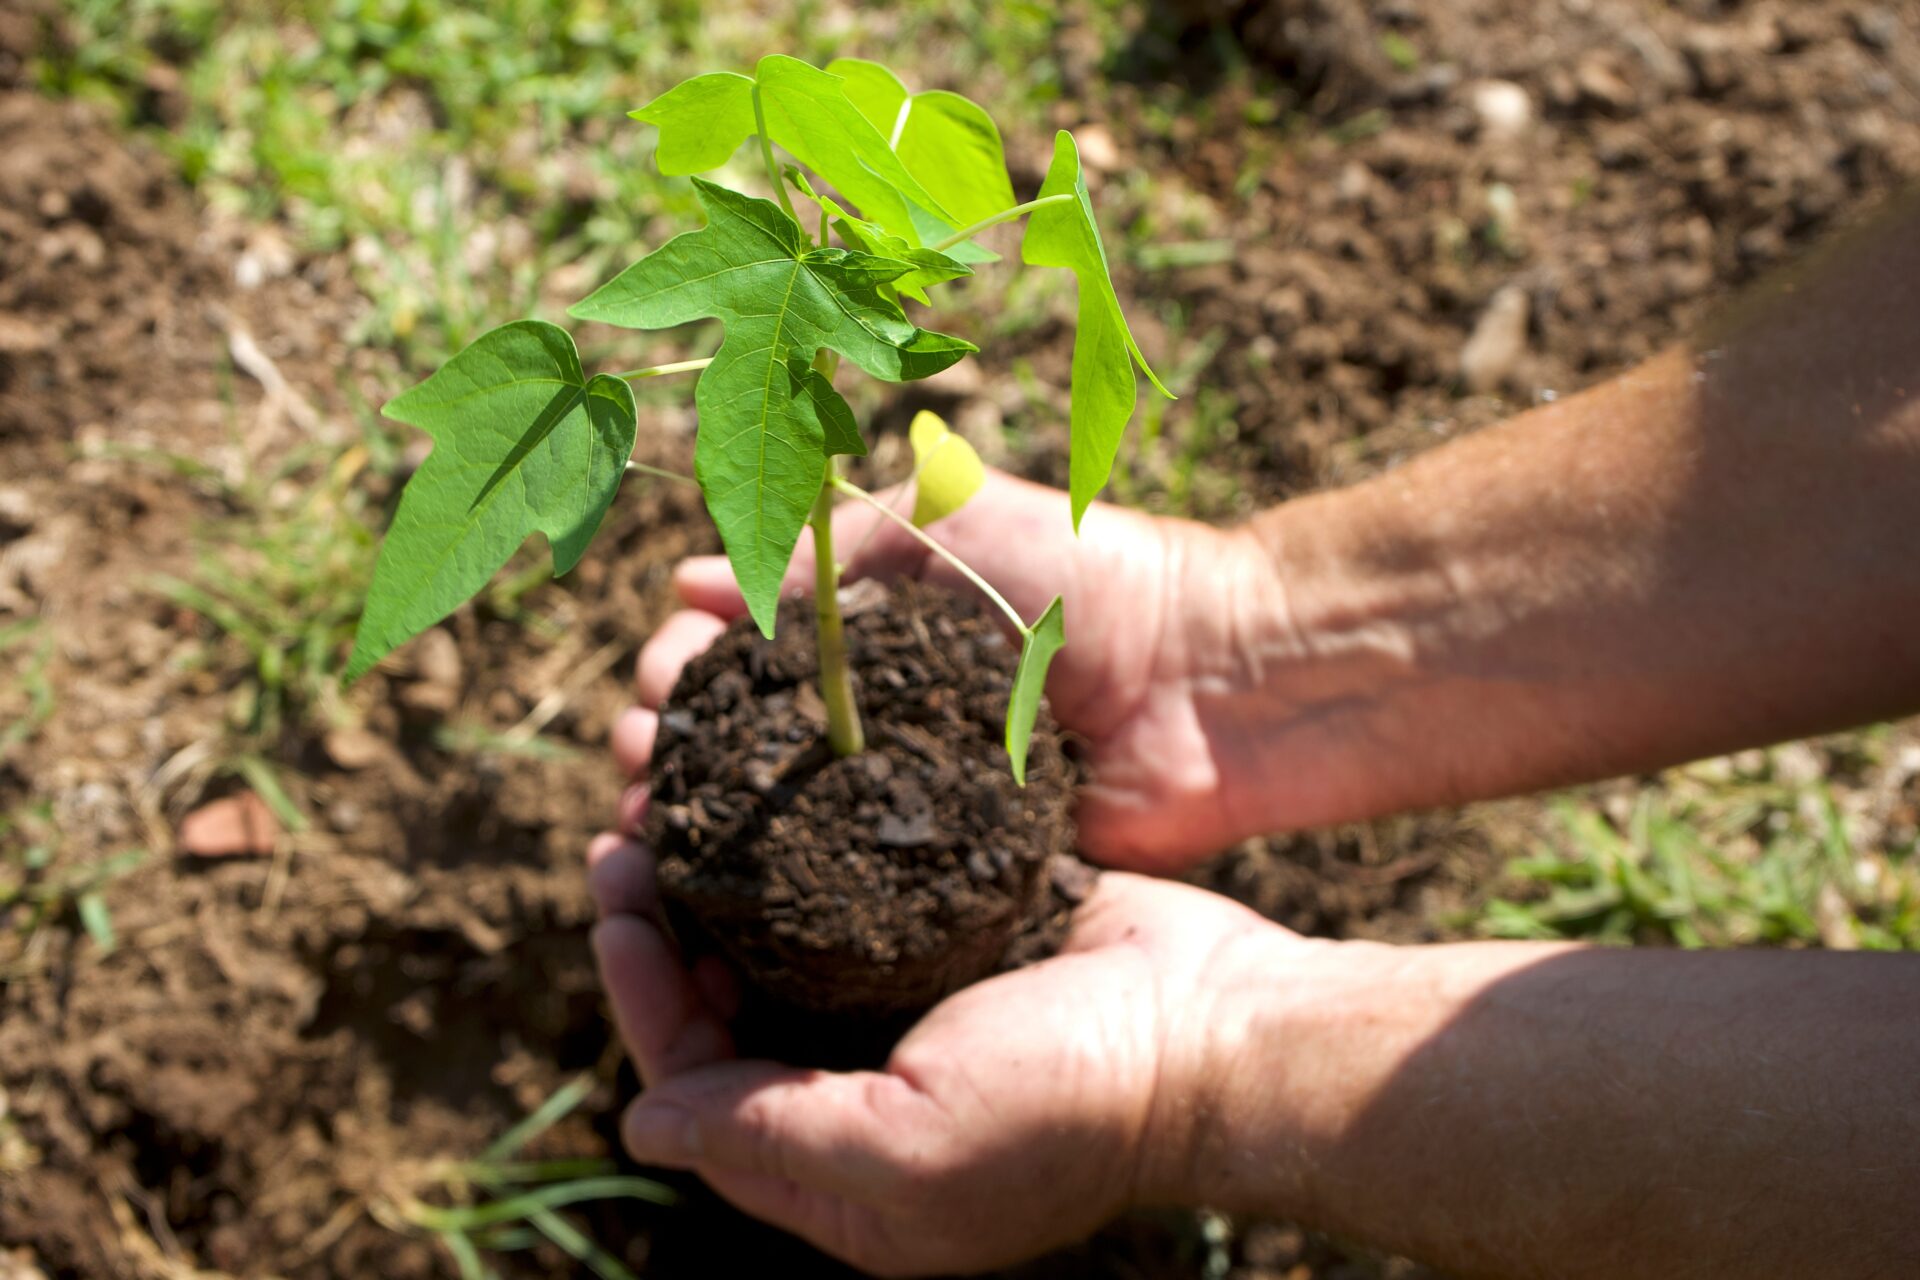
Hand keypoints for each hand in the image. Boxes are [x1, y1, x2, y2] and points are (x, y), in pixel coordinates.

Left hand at [588, 830, 1293, 1275]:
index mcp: (846, 1173)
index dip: (645, 1003)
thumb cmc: (1073, 1100)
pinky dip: (801, 863)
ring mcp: (911, 1016)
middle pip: (727, 1018)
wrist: (1219, 1025)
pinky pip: (850, 908)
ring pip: (778, 954)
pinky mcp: (956, 944)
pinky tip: (772, 801)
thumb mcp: (910, 1146)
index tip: (615, 909)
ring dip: (722, 890)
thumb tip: (640, 1130)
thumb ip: (770, 1137)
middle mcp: (866, 1097)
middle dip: (667, 933)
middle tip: (625, 838)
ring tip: (676, 807)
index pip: (700, 1092)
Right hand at [611, 467, 1295, 871]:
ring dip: (711, 820)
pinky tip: (725, 898)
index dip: (688, 662)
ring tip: (655, 824)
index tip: (654, 678)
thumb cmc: (1099, 577)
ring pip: (788, 819)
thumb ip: (835, 548)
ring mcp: (918, 799)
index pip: (750, 647)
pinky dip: (786, 892)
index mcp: (882, 632)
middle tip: (639, 758)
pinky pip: (856, 886)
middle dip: (677, 743)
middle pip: (749, 739)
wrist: (1226, 678)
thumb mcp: (957, 518)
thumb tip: (694, 579)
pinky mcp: (957, 871)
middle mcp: (886, 717)